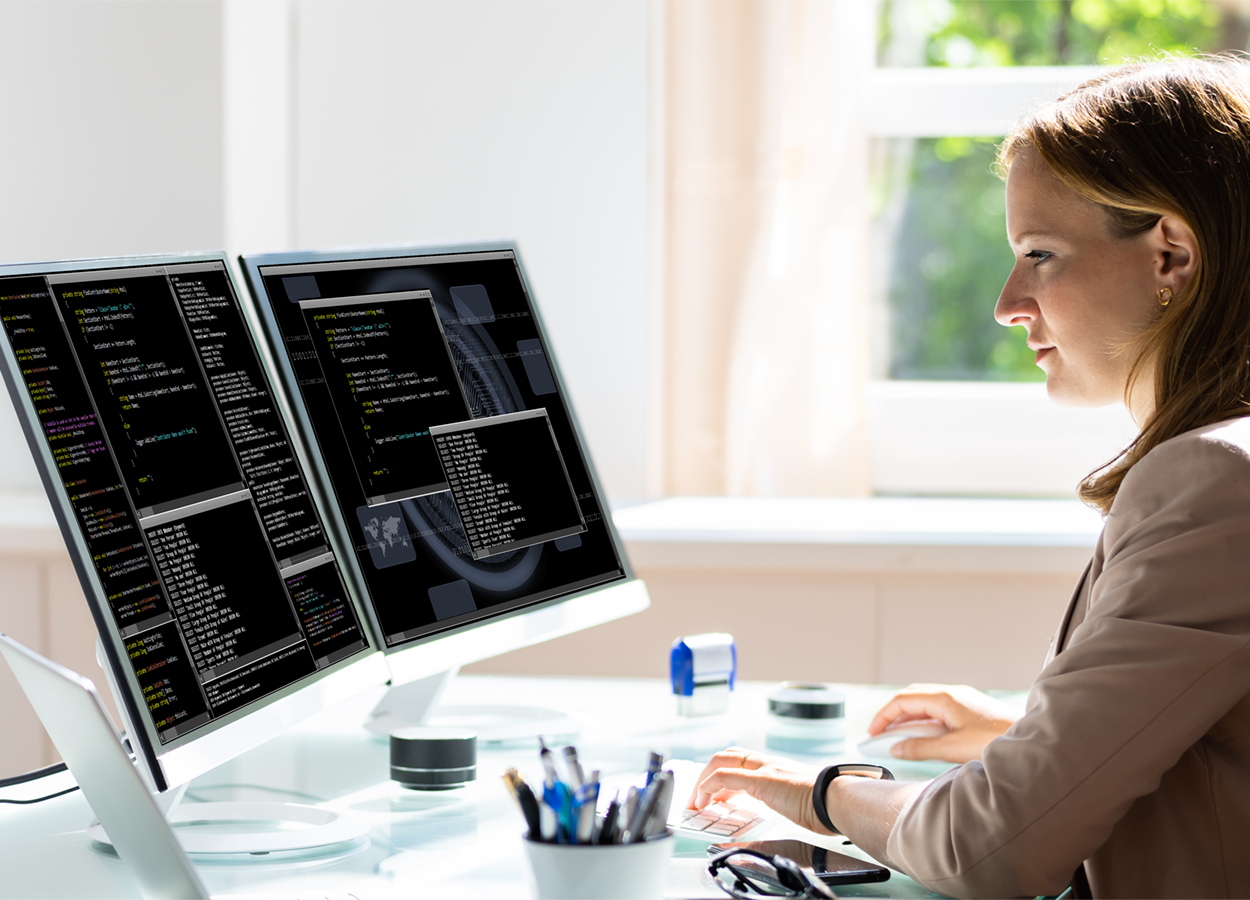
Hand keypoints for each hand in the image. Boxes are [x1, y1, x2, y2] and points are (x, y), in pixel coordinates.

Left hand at [687, 747, 828, 833]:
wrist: (839, 800)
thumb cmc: (825, 805)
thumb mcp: (796, 800)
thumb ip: (782, 799)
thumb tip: (782, 809)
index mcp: (775, 767)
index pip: (740, 760)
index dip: (721, 774)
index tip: (712, 794)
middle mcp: (767, 763)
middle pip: (725, 756)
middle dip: (705, 775)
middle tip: (697, 798)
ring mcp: (764, 768)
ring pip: (720, 762)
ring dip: (702, 781)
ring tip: (696, 803)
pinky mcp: (761, 779)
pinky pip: (724, 777)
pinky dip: (707, 787)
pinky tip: (704, 802)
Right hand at [867, 683, 1020, 762]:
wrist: (1032, 742)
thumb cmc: (997, 741)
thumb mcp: (953, 748)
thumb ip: (921, 748)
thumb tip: (896, 747)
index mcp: (945, 698)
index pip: (903, 701)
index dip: (883, 716)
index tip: (872, 733)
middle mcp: (952, 694)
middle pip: (912, 698)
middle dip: (893, 716)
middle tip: (881, 735)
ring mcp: (962, 701)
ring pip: (926, 705)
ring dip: (909, 720)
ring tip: (900, 740)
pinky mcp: (971, 711)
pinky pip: (939, 712)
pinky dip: (925, 723)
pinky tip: (925, 739)